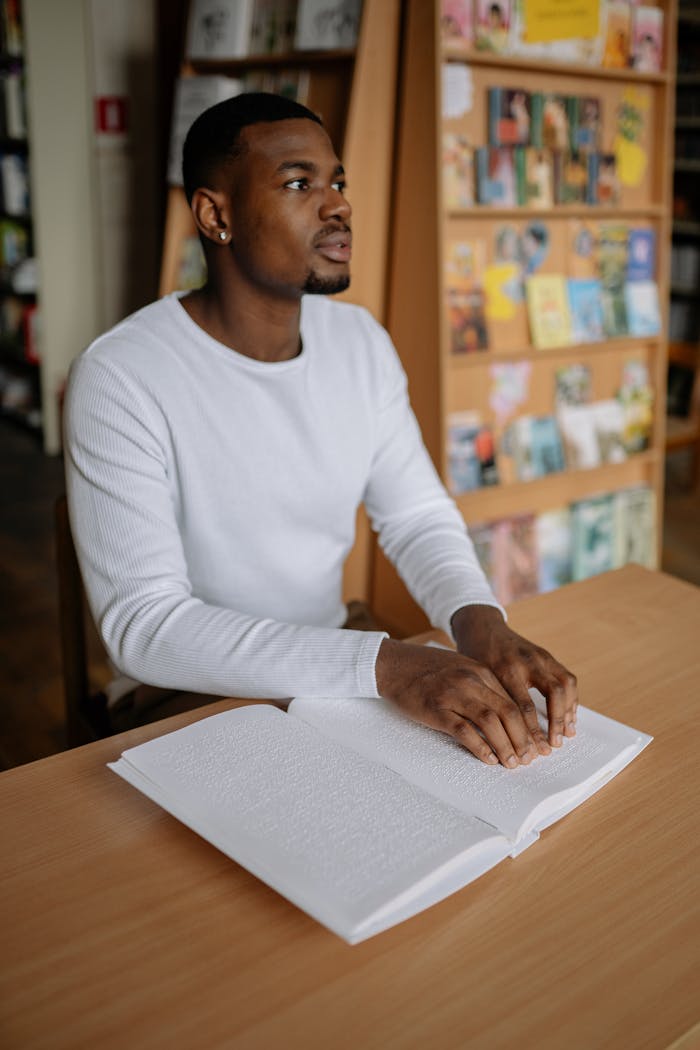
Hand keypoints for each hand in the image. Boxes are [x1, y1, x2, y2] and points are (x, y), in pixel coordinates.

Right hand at [375, 637, 546, 767]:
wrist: (393, 664)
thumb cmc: (426, 670)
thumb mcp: (461, 669)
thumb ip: (481, 686)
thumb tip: (503, 715)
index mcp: (481, 671)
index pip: (514, 701)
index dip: (528, 726)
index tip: (535, 743)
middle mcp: (471, 681)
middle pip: (508, 712)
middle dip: (523, 739)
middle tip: (529, 758)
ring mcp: (453, 694)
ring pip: (490, 722)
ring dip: (505, 746)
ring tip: (512, 763)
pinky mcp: (436, 709)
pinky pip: (463, 731)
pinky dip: (479, 747)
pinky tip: (488, 759)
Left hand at [451, 605, 577, 749]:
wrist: (481, 627)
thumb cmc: (474, 656)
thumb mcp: (476, 677)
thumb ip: (490, 702)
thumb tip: (499, 738)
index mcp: (505, 668)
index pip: (523, 706)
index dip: (530, 732)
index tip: (532, 751)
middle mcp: (527, 661)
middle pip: (552, 693)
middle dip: (556, 722)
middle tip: (553, 745)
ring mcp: (540, 656)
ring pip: (565, 684)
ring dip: (568, 711)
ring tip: (566, 733)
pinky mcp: (547, 655)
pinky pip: (566, 678)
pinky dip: (571, 698)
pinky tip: (568, 716)